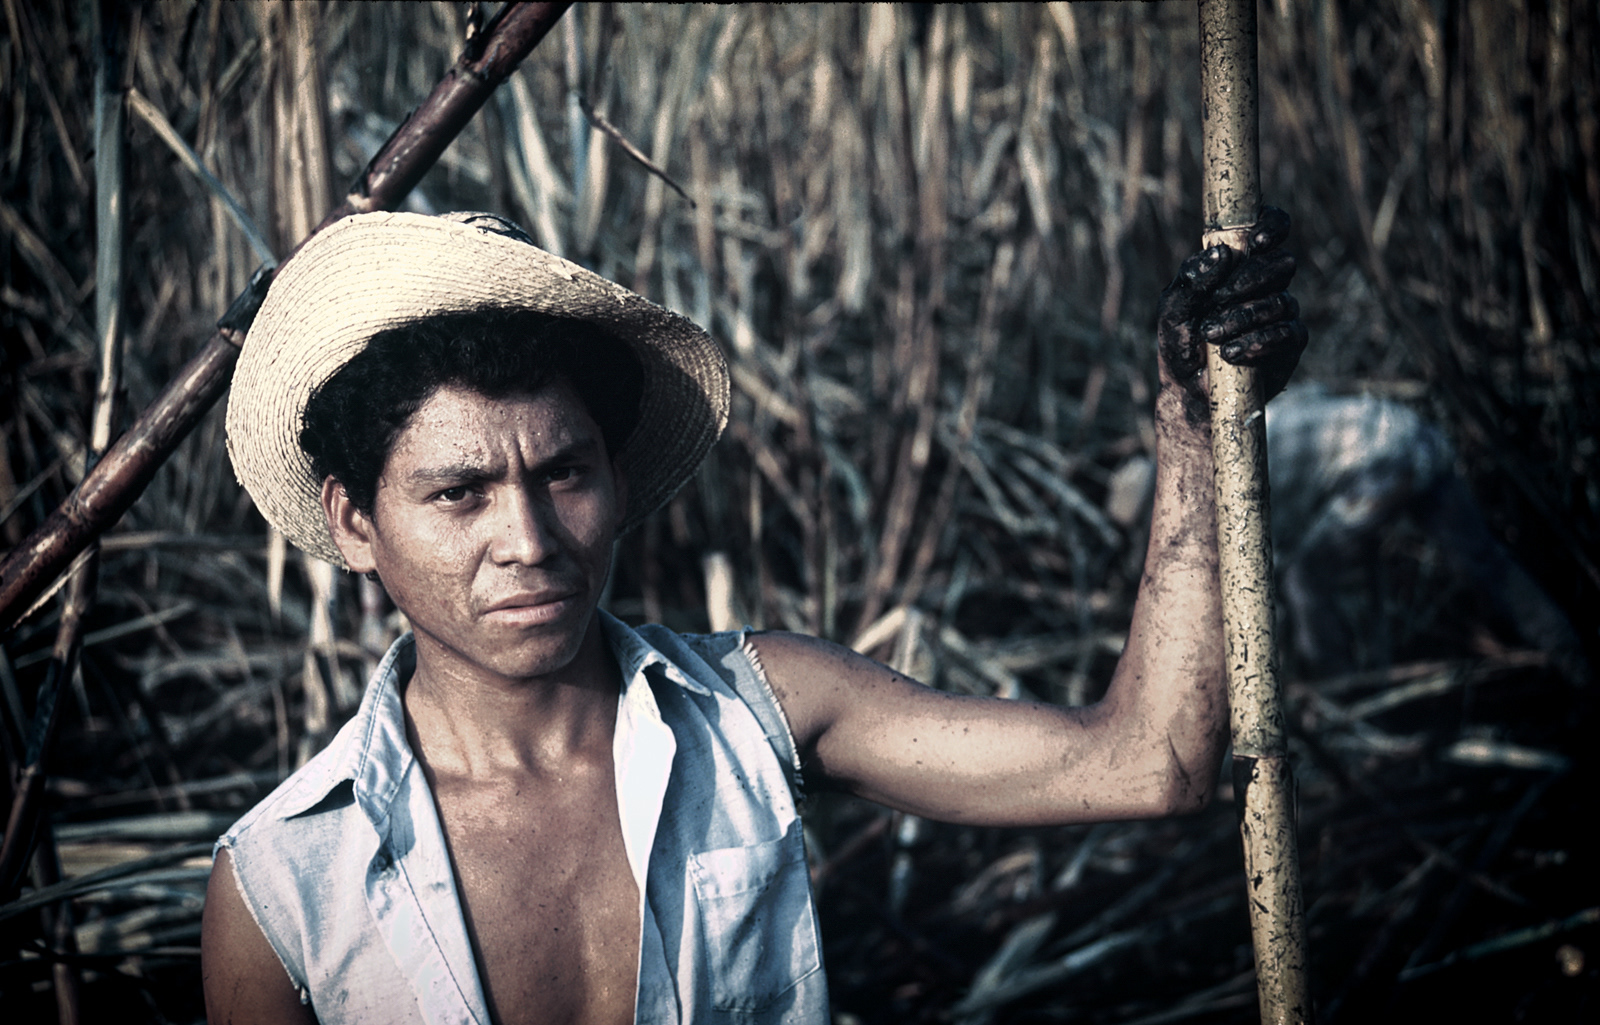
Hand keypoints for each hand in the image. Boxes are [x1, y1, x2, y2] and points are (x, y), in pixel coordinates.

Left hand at [1157, 206, 1306, 413]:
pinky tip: (1232, 353)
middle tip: (1218, 299)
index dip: (1272, 227)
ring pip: (1281, 301)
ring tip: (1212, 336)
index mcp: (1240, 266)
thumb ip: (1191, 279)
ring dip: (1243, 317)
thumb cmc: (1180, 342)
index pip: (1271, 229)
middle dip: (1250, 279)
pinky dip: (1259, 341)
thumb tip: (1219, 252)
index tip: (1257, 241)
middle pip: (1282, 263)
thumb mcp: (1173, 310)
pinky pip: (1288, 332)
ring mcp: (1282, 313)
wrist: (1188, 390)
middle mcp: (1266, 285)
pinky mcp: (1290, 344)